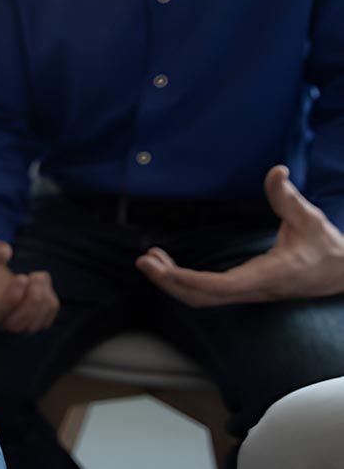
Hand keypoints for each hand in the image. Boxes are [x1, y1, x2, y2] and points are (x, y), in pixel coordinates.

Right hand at [0, 235, 58, 332]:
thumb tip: (6, 253)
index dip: (12, 298)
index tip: (22, 277)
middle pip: (16, 325)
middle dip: (33, 300)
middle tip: (34, 276)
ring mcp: (10, 321)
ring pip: (33, 325)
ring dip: (44, 298)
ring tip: (37, 276)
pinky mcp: (26, 320)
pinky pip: (44, 321)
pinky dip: (49, 302)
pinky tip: (40, 284)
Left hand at [137, 166, 343, 306]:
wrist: (340, 274)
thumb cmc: (324, 247)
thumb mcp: (310, 218)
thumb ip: (288, 197)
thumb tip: (277, 171)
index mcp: (267, 276)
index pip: (219, 286)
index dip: (189, 280)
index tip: (163, 270)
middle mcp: (252, 289)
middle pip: (201, 297)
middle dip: (169, 282)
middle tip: (144, 261)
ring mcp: (245, 292)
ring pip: (200, 298)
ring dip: (172, 282)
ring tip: (150, 260)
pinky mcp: (242, 290)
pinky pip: (206, 292)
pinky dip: (182, 281)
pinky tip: (168, 266)